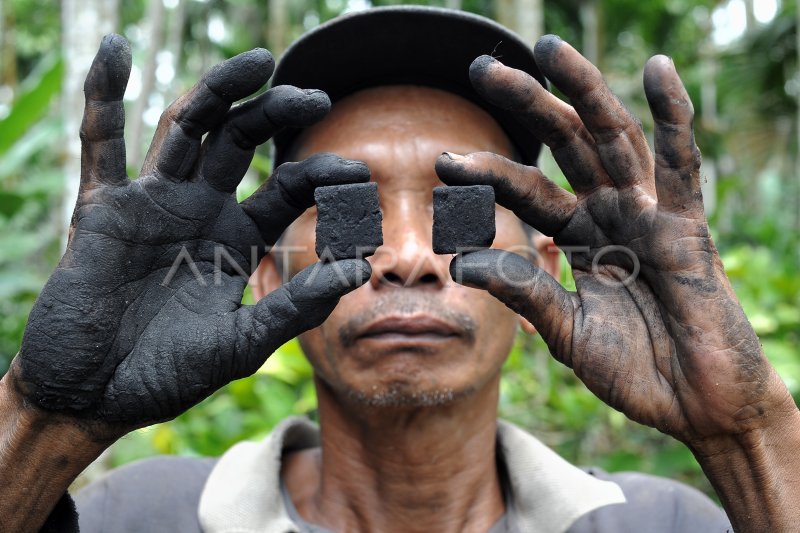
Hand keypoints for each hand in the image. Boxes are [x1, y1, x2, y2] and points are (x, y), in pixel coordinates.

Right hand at [8, 35, 370, 438]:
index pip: (289, 189)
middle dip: (277, 114)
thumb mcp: (242, 343)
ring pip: (188, 128)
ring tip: (260, 63)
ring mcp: (153, 203)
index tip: (359, 175)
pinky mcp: (105, 209)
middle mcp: (200, 210)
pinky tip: (114, 52)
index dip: (322, 177)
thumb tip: (361, 270)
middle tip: (317, 97)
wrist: (95, 397)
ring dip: (219, 91)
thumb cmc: (168, 375)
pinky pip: (100, 144)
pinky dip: (103, 96)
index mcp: (239, 238)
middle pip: (242, 141)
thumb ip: (296, 306)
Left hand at [436, 36, 796, 448]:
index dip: (486, 173)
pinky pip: (681, 164)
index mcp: (576, 238)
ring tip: (550, 48)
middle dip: (526, 103)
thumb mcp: (566, 332)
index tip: (441, 160)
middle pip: (563, 145)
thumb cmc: (634, 371)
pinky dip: (674, 116)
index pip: (525, 192)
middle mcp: (608, 215)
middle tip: (481, 67)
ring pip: (612, 139)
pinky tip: (656, 70)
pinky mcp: (688, 226)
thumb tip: (460, 263)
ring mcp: (648, 215)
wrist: (697, 406)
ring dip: (583, 91)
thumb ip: (524, 293)